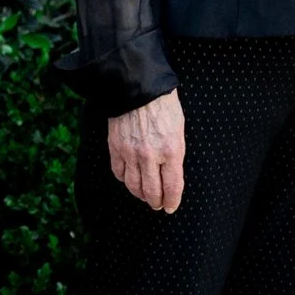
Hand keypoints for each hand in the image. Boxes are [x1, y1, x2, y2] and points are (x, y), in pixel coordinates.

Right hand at [108, 89, 186, 211]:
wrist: (137, 87)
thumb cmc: (163, 105)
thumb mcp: (179, 129)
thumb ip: (175, 153)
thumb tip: (171, 174)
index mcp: (171, 151)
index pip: (172, 186)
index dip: (172, 201)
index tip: (171, 207)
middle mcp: (150, 156)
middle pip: (152, 192)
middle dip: (156, 202)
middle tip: (158, 205)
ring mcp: (131, 153)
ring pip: (133, 186)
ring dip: (140, 195)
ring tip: (145, 196)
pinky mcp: (115, 148)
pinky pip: (119, 173)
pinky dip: (125, 180)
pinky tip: (130, 180)